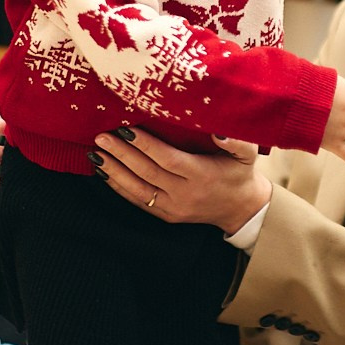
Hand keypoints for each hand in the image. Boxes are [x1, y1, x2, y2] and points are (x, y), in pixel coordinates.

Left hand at [92, 128, 270, 232]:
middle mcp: (185, 193)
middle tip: (102, 137)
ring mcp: (174, 207)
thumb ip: (237, 140)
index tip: (126, 129)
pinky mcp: (166, 215)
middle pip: (147, 173)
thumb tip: (220, 130)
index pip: (168, 159)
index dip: (146, 145)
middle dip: (122, 154)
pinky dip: (119, 188)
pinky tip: (105, 173)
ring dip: (114, 171)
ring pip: (138, 190)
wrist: (241, 208)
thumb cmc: (240, 173)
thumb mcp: (248, 154)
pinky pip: (138, 202)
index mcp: (202, 175)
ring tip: (96, 154)